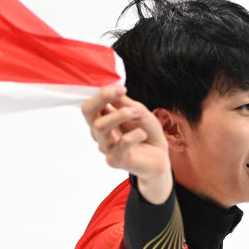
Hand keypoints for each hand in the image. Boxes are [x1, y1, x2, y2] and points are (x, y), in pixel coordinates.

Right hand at [81, 85, 172, 203]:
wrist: (160, 156)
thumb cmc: (147, 132)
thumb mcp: (139, 112)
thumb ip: (124, 103)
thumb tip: (111, 89)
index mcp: (103, 119)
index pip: (91, 105)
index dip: (102, 94)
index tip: (122, 89)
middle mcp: (100, 133)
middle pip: (88, 112)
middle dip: (102, 98)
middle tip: (122, 92)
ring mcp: (106, 147)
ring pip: (100, 127)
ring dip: (120, 114)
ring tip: (138, 112)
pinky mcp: (115, 160)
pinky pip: (120, 144)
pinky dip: (134, 135)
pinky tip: (143, 134)